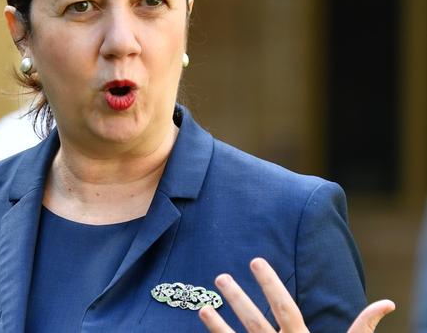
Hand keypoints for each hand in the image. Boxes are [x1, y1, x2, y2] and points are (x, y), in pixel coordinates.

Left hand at [198, 257, 393, 331]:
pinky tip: (205, 327)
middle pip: (255, 322)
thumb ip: (361, 328)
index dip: (270, 284)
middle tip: (221, 277)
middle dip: (238, 299)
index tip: (255, 261)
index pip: (284, 307)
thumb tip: (385, 303)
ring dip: (218, 325)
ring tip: (203, 306)